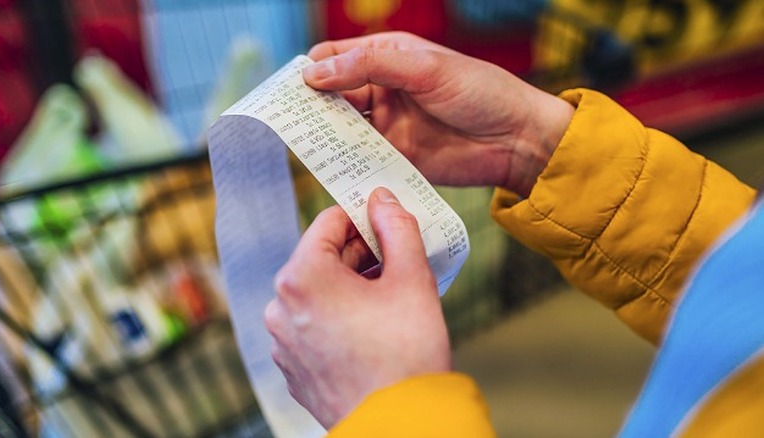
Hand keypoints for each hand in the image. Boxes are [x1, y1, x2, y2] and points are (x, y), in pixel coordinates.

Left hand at [265, 187, 450, 428]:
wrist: (400, 427)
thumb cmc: (406, 354)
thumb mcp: (411, 278)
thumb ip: (397, 228)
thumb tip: (383, 199)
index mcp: (302, 277)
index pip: (328, 222)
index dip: (362, 216)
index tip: (387, 222)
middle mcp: (281, 307)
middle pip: (321, 258)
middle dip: (360, 254)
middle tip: (397, 260)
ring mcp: (283, 342)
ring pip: (317, 293)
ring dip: (350, 287)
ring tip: (389, 298)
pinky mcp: (293, 369)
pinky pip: (313, 326)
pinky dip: (339, 318)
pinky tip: (372, 330)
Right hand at [304, 31, 573, 197]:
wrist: (517, 140)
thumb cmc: (479, 91)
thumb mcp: (424, 68)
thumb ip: (369, 66)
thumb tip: (314, 73)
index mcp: (388, 57)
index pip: (334, 58)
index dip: (310, 70)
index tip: (289, 88)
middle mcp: (381, 90)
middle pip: (331, 96)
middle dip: (309, 106)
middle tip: (287, 121)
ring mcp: (387, 126)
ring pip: (341, 129)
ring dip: (323, 135)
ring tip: (303, 144)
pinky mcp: (395, 157)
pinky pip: (360, 159)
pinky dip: (344, 163)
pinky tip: (331, 167)